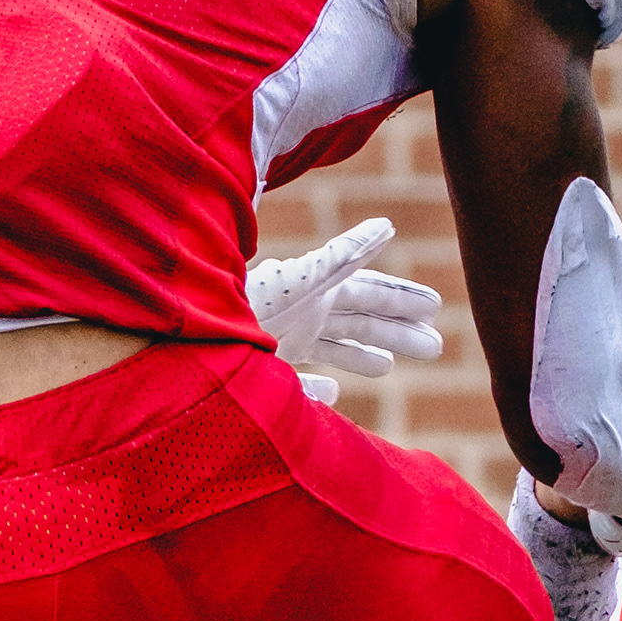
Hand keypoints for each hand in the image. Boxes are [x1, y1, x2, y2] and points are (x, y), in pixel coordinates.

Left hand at [248, 216, 447, 403]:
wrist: (184, 343)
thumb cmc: (245, 309)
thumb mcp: (300, 281)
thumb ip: (342, 256)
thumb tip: (386, 225)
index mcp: (317, 291)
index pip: (371, 291)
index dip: (404, 298)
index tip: (437, 306)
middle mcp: (302, 311)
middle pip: (360, 320)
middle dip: (397, 332)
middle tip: (436, 345)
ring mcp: (281, 337)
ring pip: (332, 346)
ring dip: (364, 355)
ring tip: (390, 367)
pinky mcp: (262, 363)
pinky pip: (297, 377)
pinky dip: (319, 384)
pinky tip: (332, 396)